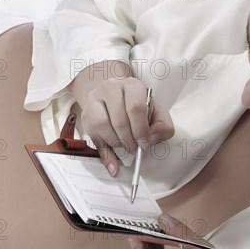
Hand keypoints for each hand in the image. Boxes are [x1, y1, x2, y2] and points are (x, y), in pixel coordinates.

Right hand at [68, 61, 174, 175]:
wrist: (114, 97)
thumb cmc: (136, 105)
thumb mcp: (156, 111)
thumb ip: (163, 125)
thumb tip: (152, 140)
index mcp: (132, 85)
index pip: (136, 107)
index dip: (141, 130)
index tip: (145, 143)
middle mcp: (111, 88)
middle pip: (119, 119)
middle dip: (130, 140)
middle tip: (135, 148)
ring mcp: (95, 100)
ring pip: (102, 125)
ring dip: (116, 143)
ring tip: (125, 147)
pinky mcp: (86, 115)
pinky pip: (92, 136)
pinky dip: (105, 154)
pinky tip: (113, 163)